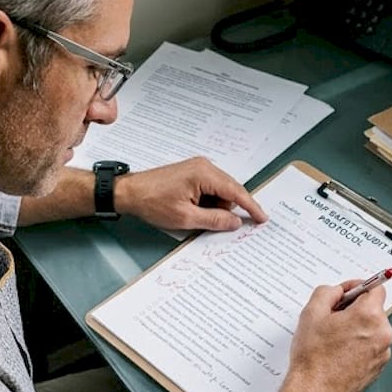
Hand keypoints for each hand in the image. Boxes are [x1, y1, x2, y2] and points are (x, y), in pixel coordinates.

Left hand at [113, 156, 267, 230]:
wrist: (129, 192)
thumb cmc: (152, 202)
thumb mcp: (186, 217)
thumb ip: (215, 220)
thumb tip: (235, 222)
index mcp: (205, 174)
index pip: (236, 192)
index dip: (251, 207)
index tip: (262, 218)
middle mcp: (204, 166)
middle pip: (229, 191)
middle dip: (226, 210)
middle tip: (216, 225)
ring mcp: (197, 168)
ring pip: (219, 192)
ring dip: (214, 207)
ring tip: (194, 216)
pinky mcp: (191, 173)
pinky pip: (209, 189)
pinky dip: (207, 202)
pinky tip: (194, 210)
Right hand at [283, 279, 391, 391]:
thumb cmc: (313, 358)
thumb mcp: (311, 313)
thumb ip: (327, 292)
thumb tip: (338, 291)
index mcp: (369, 316)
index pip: (376, 288)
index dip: (358, 287)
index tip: (347, 293)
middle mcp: (382, 333)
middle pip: (373, 310)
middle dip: (354, 310)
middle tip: (331, 320)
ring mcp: (383, 352)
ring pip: (372, 329)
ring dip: (357, 329)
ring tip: (333, 340)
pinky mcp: (379, 367)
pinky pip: (372, 347)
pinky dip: (359, 345)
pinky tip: (339, 353)